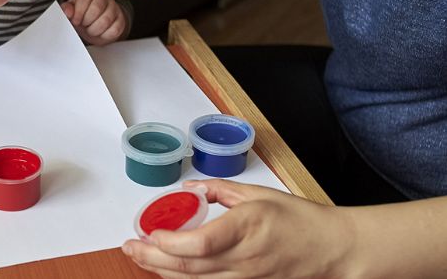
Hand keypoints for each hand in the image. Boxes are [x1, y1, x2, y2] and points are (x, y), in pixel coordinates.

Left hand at [61, 0, 127, 44]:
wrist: (96, 25)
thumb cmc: (82, 16)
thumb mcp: (72, 11)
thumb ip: (67, 9)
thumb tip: (67, 11)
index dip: (78, 11)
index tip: (75, 20)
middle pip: (96, 8)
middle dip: (87, 21)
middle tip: (83, 25)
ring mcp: (114, 8)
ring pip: (106, 20)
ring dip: (94, 30)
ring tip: (90, 29)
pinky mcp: (121, 20)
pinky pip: (114, 29)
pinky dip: (104, 35)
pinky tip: (100, 33)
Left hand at [122, 179, 352, 277]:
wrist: (329, 250)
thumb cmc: (298, 219)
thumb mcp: (258, 193)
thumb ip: (220, 190)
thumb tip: (188, 189)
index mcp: (246, 228)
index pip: (200, 244)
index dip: (169, 243)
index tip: (148, 232)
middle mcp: (242, 258)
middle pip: (188, 266)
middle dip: (151, 258)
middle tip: (128, 246)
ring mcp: (243, 277)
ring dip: (161, 270)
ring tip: (137, 256)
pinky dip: (182, 278)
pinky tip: (166, 269)